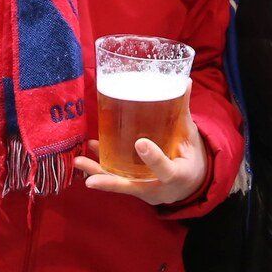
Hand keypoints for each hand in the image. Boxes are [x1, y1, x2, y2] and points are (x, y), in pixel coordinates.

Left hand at [73, 118, 208, 207]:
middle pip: (131, 186)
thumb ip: (184, 112)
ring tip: (79, 161)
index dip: (153, 158)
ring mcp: (145, 190)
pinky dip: (100, 171)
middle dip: (108, 179)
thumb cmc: (192, 158)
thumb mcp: (191, 137)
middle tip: (89, 173)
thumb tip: (185, 81)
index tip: (140, 143)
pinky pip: (116, 181)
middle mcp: (158, 187)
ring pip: (118, 184)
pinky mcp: (135, 188)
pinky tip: (86, 158)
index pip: (165, 169)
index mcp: (178, 175)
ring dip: (97, 173)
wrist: (193, 185)